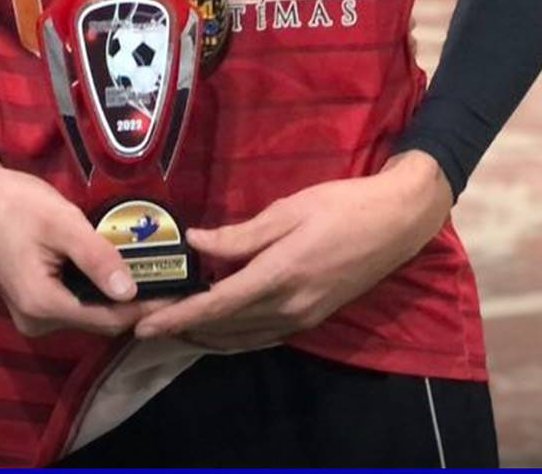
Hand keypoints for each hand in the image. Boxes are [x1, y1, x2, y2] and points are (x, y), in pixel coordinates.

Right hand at [0, 138, 149, 338]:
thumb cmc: (16, 202)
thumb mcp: (62, 223)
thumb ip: (96, 257)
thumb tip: (130, 291)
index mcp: (41, 304)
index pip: (106, 319)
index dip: (144, 307)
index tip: (177, 293)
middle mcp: (35, 320)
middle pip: (96, 320)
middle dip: (132, 303)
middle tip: (167, 281)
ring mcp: (29, 314)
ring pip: (85, 313)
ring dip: (113, 297)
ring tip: (149, 275)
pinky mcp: (29, 302)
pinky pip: (71, 304)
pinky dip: (93, 292)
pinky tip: (113, 272)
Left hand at [133, 153, 452, 349]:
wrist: (397, 222)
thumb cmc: (342, 206)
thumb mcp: (288, 210)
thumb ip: (240, 234)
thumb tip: (195, 242)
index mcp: (280, 276)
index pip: (217, 305)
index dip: (178, 317)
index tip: (144, 324)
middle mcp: (290, 308)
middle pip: (225, 326)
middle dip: (182, 327)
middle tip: (145, 320)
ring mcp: (303, 318)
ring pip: (242, 335)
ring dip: (205, 334)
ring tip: (171, 325)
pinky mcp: (312, 317)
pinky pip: (262, 334)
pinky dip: (233, 334)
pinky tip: (216, 326)